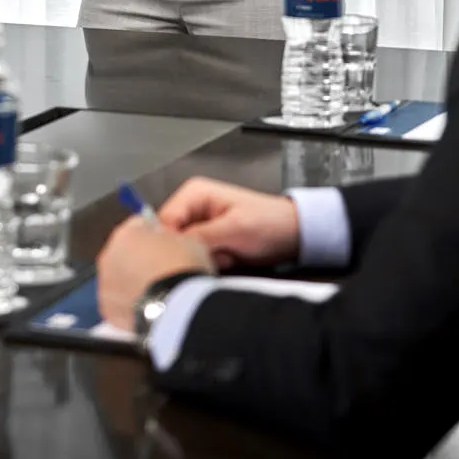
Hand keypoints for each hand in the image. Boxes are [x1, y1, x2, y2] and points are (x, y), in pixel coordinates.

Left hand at [96, 217, 216, 331]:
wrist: (176, 306)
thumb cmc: (182, 267)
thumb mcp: (188, 240)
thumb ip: (170, 237)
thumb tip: (166, 241)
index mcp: (124, 234)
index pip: (138, 226)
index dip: (155, 233)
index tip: (168, 243)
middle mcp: (108, 258)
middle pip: (125, 253)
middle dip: (141, 259)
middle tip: (164, 270)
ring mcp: (105, 286)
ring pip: (120, 279)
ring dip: (134, 282)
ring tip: (159, 293)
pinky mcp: (109, 311)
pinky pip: (121, 303)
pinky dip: (133, 304)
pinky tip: (151, 309)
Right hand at [157, 177, 300, 270]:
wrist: (295, 235)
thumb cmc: (268, 224)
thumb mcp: (235, 229)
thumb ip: (201, 236)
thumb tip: (170, 247)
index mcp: (193, 194)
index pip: (163, 221)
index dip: (168, 243)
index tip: (183, 259)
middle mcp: (191, 209)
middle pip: (170, 238)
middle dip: (190, 252)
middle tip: (215, 257)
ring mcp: (198, 226)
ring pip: (183, 251)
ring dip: (202, 260)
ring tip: (226, 259)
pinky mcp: (207, 243)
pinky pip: (196, 258)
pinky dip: (209, 265)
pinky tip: (227, 263)